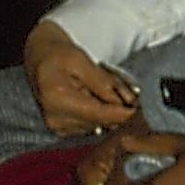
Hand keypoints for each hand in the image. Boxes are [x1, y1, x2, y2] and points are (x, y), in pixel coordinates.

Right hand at [25, 21, 142, 134]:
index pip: (102, 114)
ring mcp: (58, 126)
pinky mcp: (62, 130)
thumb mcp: (82, 60)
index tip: (146, 109)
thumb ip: (105, 83)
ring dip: (109, 112)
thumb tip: (129, 101)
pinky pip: (91, 127)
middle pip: (102, 122)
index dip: (127, 113)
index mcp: (58, 98)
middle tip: (129, 94)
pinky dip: (98, 116)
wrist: (39, 57)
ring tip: (106, 92)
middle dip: (119, 110)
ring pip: (99, 126)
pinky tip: (94, 100)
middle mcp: (56, 118)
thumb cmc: (58, 54)